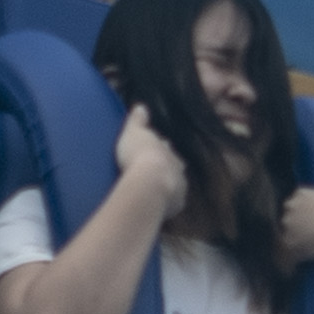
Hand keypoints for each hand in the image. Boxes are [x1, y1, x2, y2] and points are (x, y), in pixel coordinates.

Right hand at [108, 108, 189, 223]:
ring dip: (169, 184)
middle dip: (166, 166)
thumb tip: (141, 106)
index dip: (158, 148)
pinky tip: (161, 206)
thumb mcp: (133, 133)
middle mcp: (177, 165)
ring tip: (158, 189)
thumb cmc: (139, 156)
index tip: (152, 149)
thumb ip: (137, 121)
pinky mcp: (177, 204)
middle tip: (156, 169)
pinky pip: (173, 203)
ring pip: (176, 183)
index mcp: (166, 149)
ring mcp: (180, 185)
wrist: (150, 183)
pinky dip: (168, 203)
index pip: (164, 146)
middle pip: (174, 164)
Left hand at [272, 152, 313, 270]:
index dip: (305, 216)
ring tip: (310, 249)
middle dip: (296, 229)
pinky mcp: (289, 244)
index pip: (295, 206)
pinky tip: (304, 259)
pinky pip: (285, 254)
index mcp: (300, 193)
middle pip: (287, 221)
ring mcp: (287, 226)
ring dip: (293, 243)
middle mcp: (289, 207)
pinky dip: (292, 258)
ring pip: (285, 237)